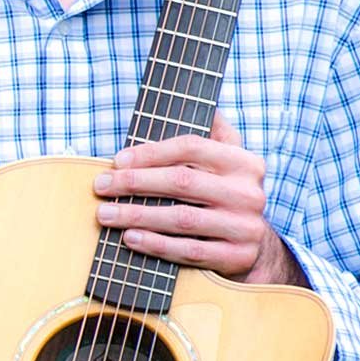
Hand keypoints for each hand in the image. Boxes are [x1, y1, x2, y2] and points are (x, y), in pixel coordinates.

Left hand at [93, 115, 303, 285]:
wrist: (257, 248)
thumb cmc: (225, 196)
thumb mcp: (228, 161)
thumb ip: (214, 131)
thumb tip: (201, 103)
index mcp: (244, 162)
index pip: (191, 147)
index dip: (150, 152)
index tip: (117, 160)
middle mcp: (248, 192)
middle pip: (182, 182)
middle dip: (135, 182)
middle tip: (102, 186)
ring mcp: (245, 226)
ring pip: (181, 218)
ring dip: (137, 215)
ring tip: (106, 214)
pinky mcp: (237, 257)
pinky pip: (189, 250)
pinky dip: (156, 244)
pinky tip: (130, 238)